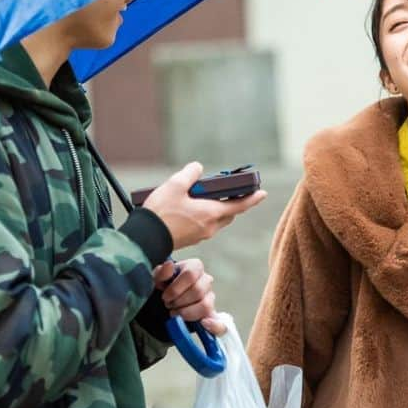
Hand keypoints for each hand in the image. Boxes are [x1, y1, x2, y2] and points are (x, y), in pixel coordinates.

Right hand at [143, 162, 266, 249]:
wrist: (145, 238)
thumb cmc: (161, 212)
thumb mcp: (175, 185)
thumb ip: (190, 173)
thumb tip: (197, 169)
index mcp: (211, 213)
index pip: (239, 206)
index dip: (252, 199)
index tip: (262, 193)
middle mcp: (210, 227)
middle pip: (228, 213)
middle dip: (230, 202)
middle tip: (227, 190)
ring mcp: (201, 235)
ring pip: (216, 220)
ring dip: (216, 209)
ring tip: (204, 196)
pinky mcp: (191, 239)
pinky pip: (205, 226)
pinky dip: (205, 215)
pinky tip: (191, 207)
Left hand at [153, 259, 226, 334]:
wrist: (164, 303)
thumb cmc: (163, 287)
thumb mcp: (157, 279)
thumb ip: (162, 272)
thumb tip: (169, 265)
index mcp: (195, 267)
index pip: (190, 274)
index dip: (176, 288)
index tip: (165, 296)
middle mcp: (206, 280)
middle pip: (198, 291)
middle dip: (179, 301)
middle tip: (168, 304)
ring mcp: (210, 298)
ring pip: (205, 306)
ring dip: (187, 313)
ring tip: (175, 313)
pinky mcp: (212, 315)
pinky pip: (221, 323)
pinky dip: (214, 326)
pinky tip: (203, 324)